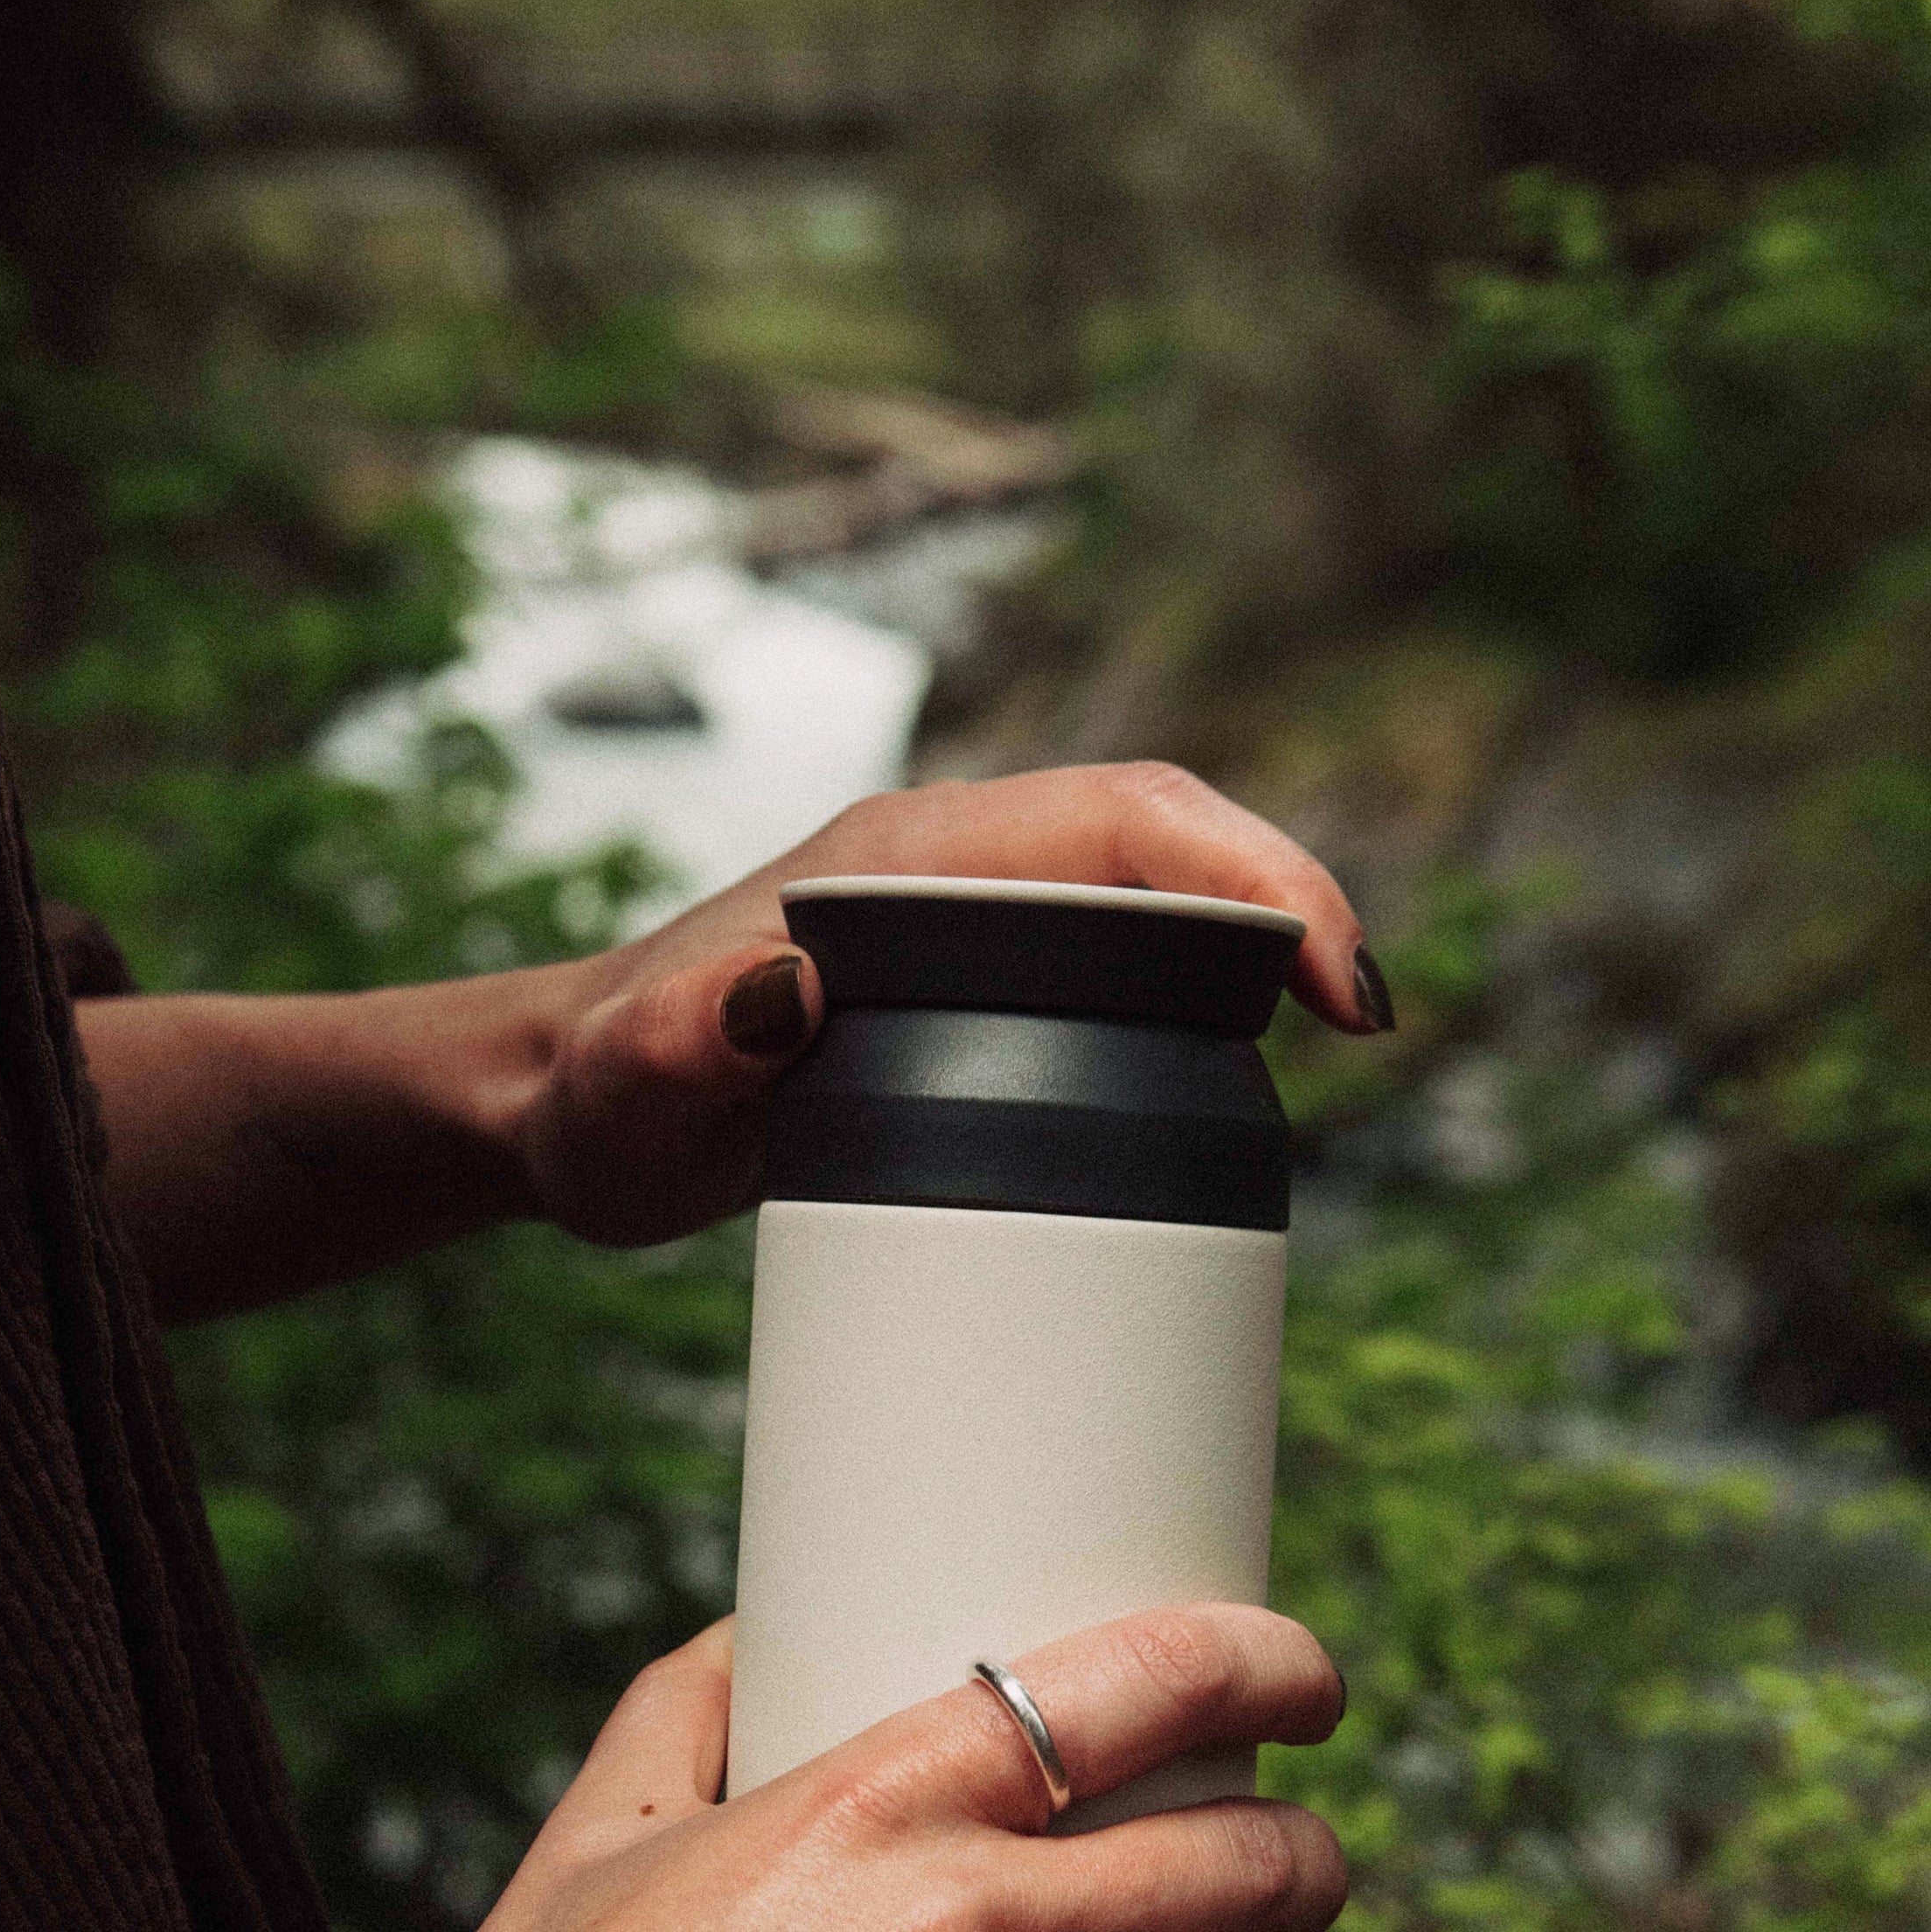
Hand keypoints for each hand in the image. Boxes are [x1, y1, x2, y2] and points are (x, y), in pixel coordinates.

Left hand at [509, 761, 1393, 1246]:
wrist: (565, 1111)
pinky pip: (1118, 955)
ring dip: (1256, 937)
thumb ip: (680, 1043)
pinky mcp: (972, 983)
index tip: (1327, 971)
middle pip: (1163, 840)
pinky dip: (1202, 991)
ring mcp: (967, 919)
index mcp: (903, 862)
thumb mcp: (628, 1093)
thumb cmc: (599, 1101)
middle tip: (1365, 1021)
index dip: (1247, 869)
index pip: (1119, 820)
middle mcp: (950, 866)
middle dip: (1285, 898)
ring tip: (1340, 1036)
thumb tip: (782, 989)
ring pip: (1152, 892)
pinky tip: (1244, 1068)